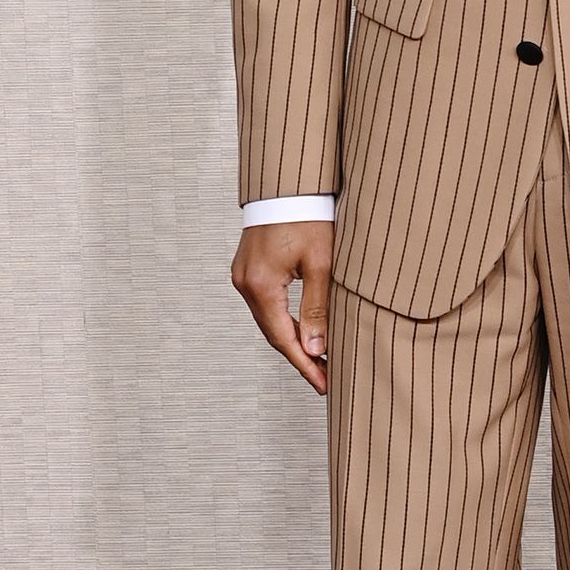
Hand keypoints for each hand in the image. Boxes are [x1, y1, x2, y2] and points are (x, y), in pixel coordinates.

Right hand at [232, 219, 335, 394]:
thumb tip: (316, 348)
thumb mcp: (320, 263)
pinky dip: (284, 320)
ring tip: (319, 358)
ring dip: (292, 339)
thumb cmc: (307, 215)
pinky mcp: (248, 268)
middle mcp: (245, 283)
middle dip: (300, 357)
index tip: (324, 385)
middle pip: (273, 333)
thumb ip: (317, 308)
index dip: (306, 365)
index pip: (284, 339)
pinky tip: (302, 329)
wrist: (289, 184)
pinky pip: (265, 304)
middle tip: (325, 377)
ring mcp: (243, 275)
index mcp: (260, 285)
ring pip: (269, 320)